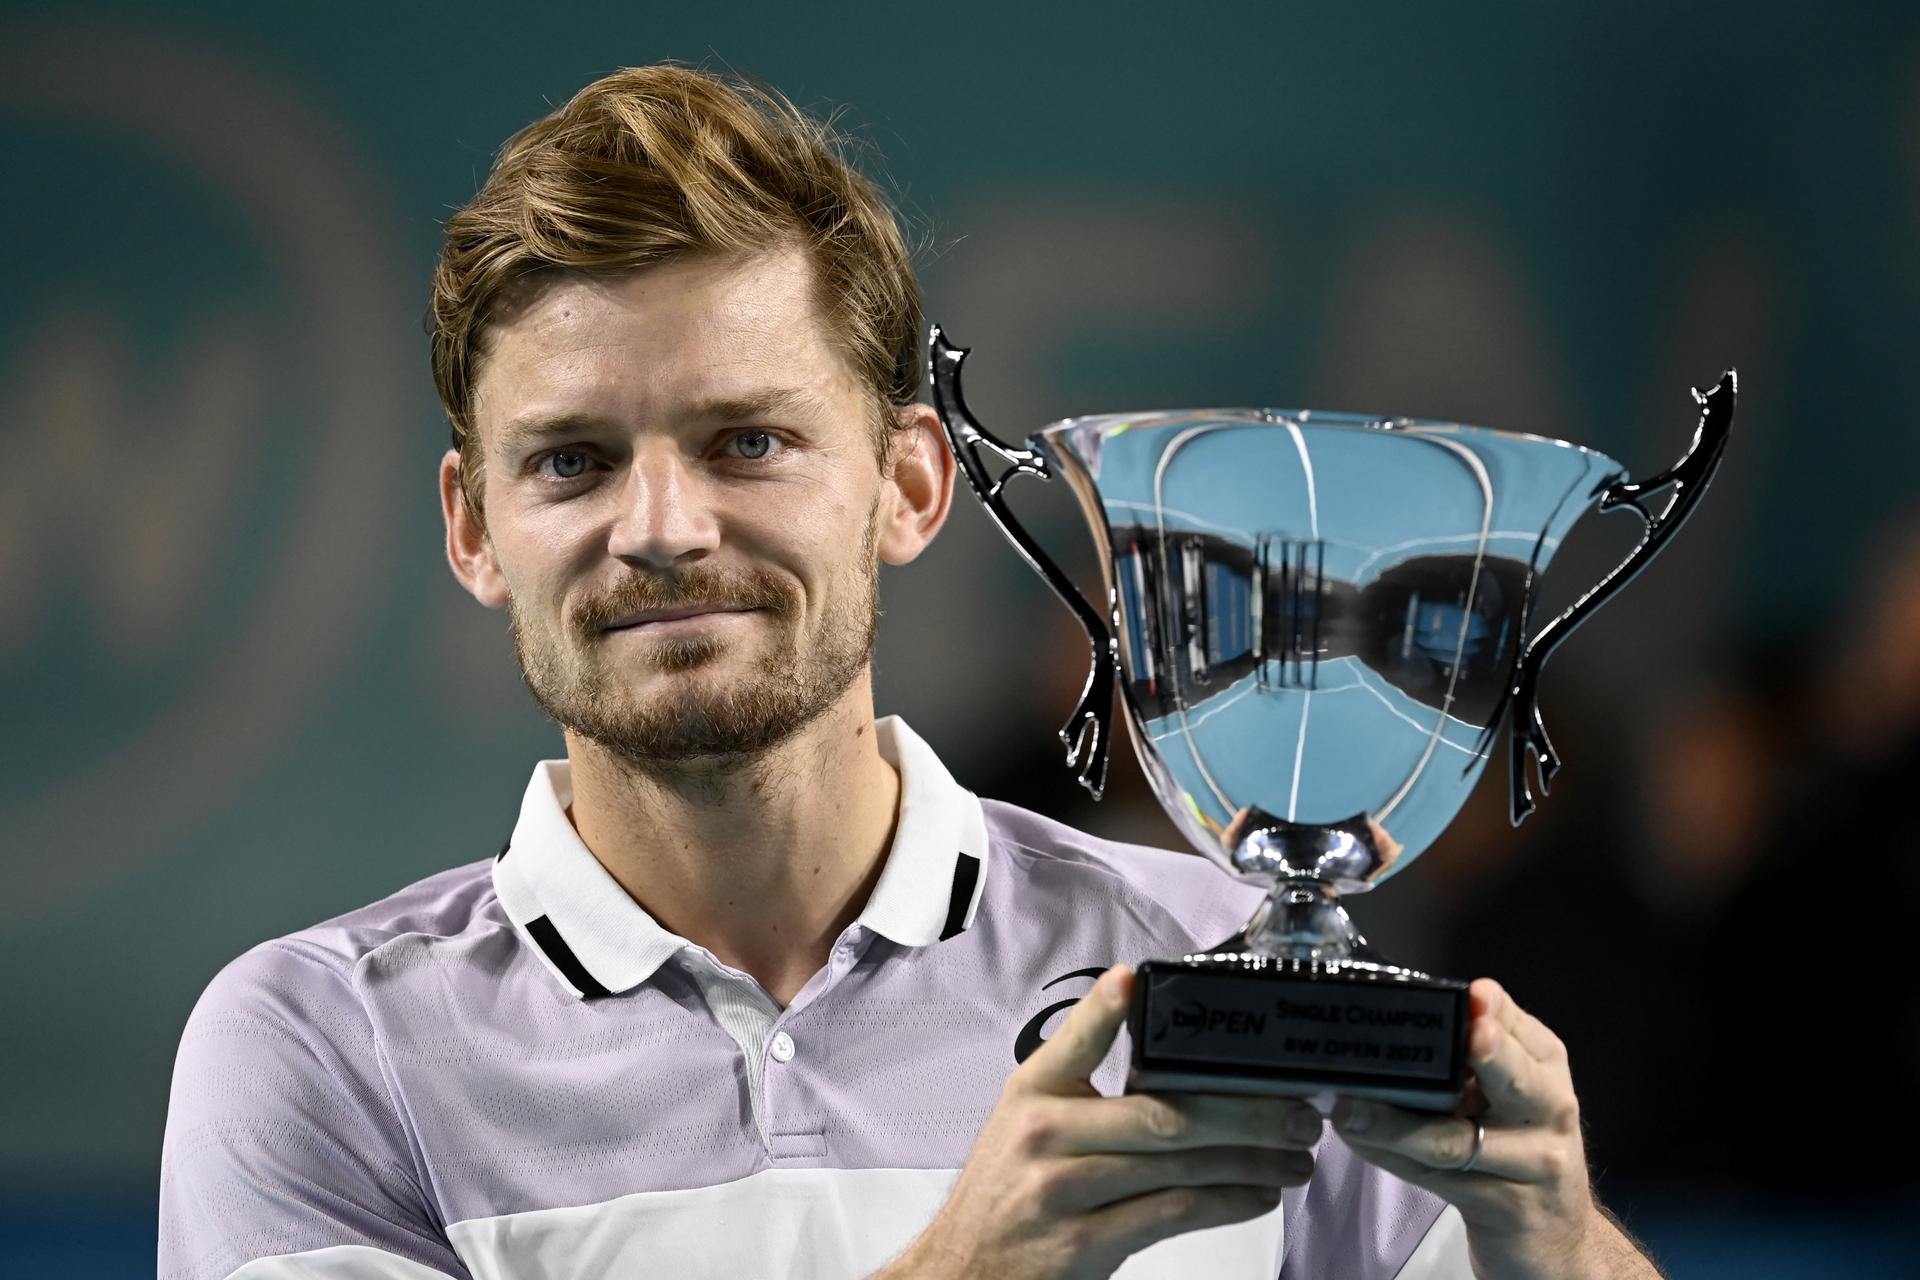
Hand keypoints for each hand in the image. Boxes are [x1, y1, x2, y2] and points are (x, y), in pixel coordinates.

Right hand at [879, 965, 1319, 1279]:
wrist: (963, 1271)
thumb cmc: (1006, 1193)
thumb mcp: (1025, 1119)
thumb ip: (1077, 1074)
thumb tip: (1135, 1008)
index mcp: (1032, 1094)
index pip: (1075, 1041)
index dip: (1106, 1009)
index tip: (1137, 979)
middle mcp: (1044, 1135)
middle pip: (1164, 1114)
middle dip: (1245, 1112)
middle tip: (1298, 1112)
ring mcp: (1064, 1191)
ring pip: (1178, 1166)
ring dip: (1250, 1161)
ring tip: (1294, 1157)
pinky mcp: (1084, 1242)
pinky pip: (1171, 1215)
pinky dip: (1224, 1204)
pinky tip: (1256, 1195)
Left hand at [1330, 979, 1657, 1279]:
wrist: (1556, 1233)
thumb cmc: (1518, 1142)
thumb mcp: (1508, 1088)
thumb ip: (1470, 1049)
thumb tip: (1401, 1008)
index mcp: (1543, 1063)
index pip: (1515, 1027)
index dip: (1491, 1011)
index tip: (1471, 994)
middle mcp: (1550, 1109)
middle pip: (1515, 1080)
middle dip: (1487, 1055)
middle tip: (1458, 1038)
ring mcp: (1534, 1164)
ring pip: (1455, 1139)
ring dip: (1393, 1124)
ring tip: (1348, 1107)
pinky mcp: (1505, 1209)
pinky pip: (1437, 1178)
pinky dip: (1389, 1156)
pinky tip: (1357, 1139)